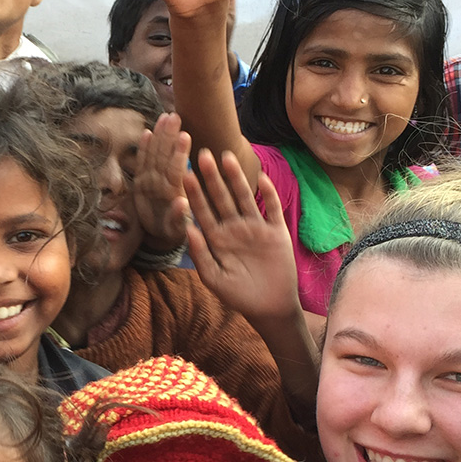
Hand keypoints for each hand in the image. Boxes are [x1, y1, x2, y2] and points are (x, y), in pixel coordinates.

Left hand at [129, 112, 190, 250]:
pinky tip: (147, 132)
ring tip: (165, 117)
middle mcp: (153, 187)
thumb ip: (178, 217)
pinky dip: (143, 147)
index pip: (173, 171)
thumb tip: (182, 203)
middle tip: (175, 116)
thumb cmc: (174, 231)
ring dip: (158, 136)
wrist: (156, 238)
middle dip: (167, 136)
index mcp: (167, 196)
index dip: (179, 153)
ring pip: (151, 155)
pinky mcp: (139, 181)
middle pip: (161, 157)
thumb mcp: (178, 230)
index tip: (185, 135)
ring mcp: (145, 182)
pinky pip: (140, 162)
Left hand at [181, 148, 299, 324]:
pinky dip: (269, 193)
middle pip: (221, 197)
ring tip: (226, 156)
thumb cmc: (238, 295)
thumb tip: (188, 228)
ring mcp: (255, 227)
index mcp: (216, 238)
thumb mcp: (214, 278)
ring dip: (236, 177)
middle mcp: (234, 228)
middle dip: (211, 177)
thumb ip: (200, 254)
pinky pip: (273, 208)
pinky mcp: (276, 231)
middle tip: (201, 154)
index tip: (184, 174)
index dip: (194, 193)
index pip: (202, 211)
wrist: (269, 307)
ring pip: (244, 197)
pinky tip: (261, 177)